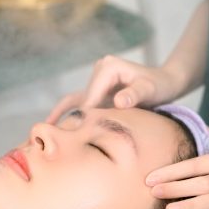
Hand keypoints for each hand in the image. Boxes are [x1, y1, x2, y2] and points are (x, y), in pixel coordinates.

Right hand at [45, 55, 185, 123]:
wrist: (166, 83)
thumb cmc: (160, 85)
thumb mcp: (151, 89)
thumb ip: (135, 94)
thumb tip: (118, 101)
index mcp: (108, 68)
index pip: (91, 97)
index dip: (85, 117)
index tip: (75, 137)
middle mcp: (98, 71)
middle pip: (80, 100)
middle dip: (69, 119)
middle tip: (51, 139)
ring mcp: (96, 82)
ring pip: (74, 102)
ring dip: (61, 117)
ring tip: (43, 133)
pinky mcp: (97, 92)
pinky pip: (78, 104)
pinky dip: (67, 115)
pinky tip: (53, 127)